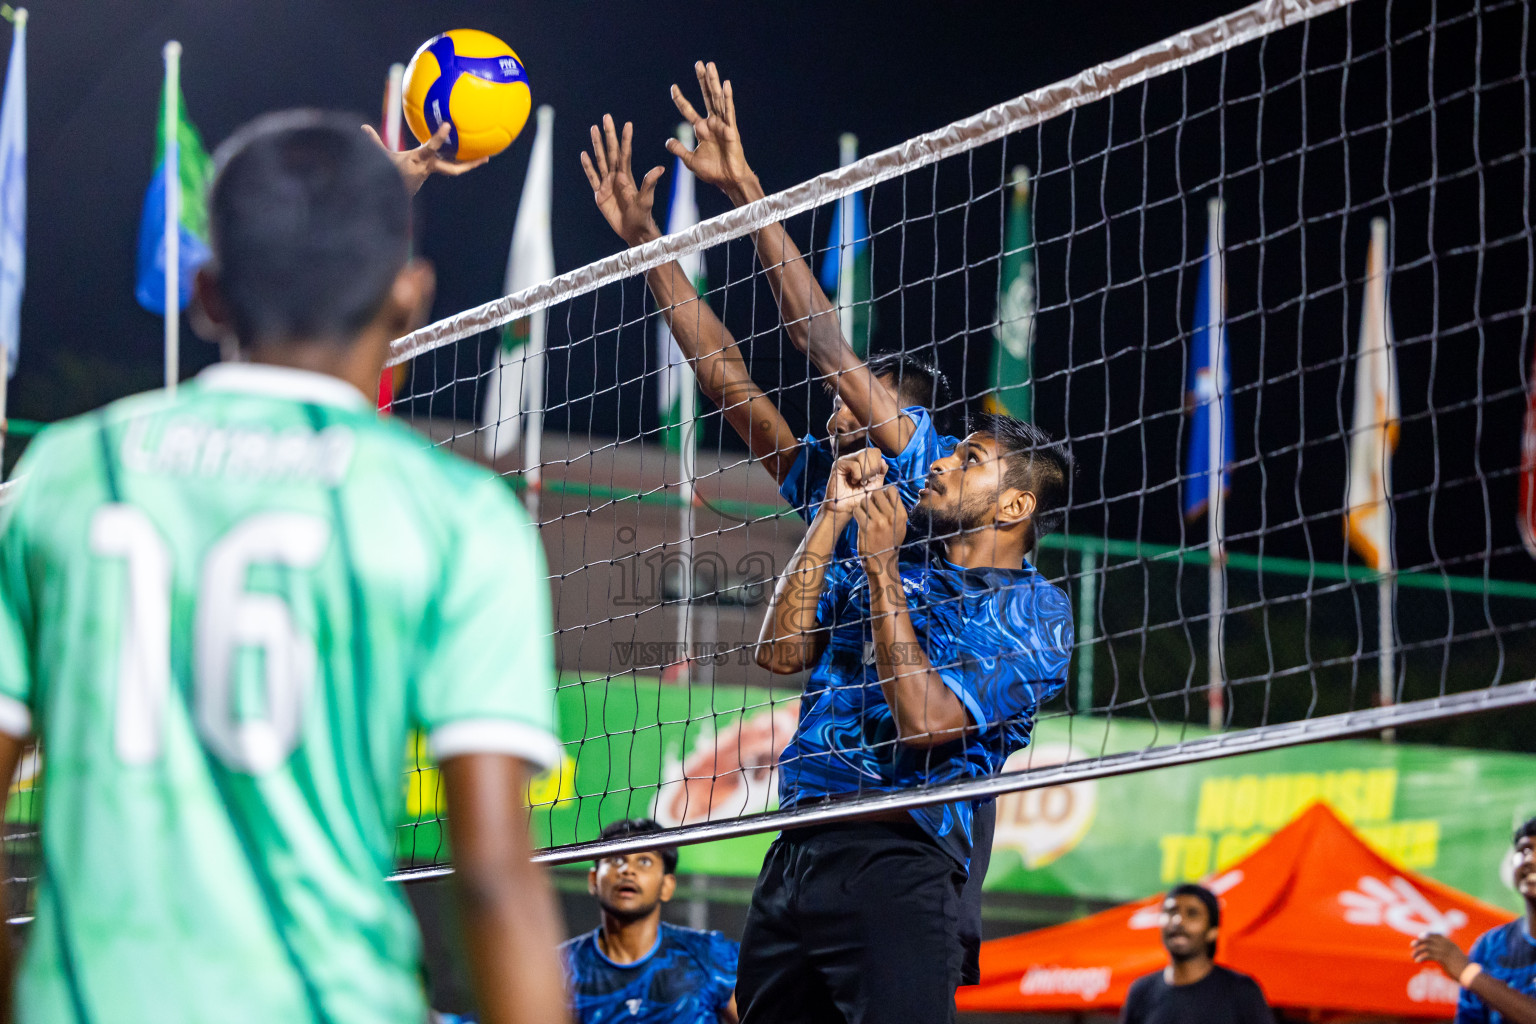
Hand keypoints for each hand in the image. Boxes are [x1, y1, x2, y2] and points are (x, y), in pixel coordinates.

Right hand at [363, 122, 488, 196]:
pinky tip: (461, 151)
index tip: (448, 126)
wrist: (389, 196)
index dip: (439, 138)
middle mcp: (427, 168)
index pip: (430, 148)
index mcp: (417, 161)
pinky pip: (444, 165)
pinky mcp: (429, 174)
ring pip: (452, 168)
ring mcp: (430, 173)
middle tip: (486, 157)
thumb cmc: (385, 175)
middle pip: (453, 168)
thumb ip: (374, 142)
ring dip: (468, 163)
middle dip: (470, 164)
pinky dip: (453, 159)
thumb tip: (362, 128)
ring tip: (484, 155)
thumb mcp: (379, 158)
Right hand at [580, 115, 663, 247]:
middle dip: (608, 134)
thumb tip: (660, 168)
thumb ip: (649, 183)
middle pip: (611, 151)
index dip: (626, 139)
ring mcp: (607, 184)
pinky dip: (588, 166)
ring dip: (596, 144)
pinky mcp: (600, 194)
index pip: (625, 153)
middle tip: (606, 117)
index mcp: (627, 176)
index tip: (627, 123)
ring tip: (593, 128)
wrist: (633, 230)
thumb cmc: (643, 215)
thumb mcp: (646, 198)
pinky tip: (584, 154)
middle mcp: (616, 176)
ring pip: (600, 160)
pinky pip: (592, 177)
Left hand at [668, 61, 758, 203]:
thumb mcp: (690, 161)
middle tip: (698, 64)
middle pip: (705, 97)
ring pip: (717, 99)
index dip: (680, 99)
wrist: (728, 180)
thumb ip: (679, 150)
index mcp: (701, 129)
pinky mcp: (731, 129)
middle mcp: (711, 123)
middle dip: (701, 81)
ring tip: (710, 65)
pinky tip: (725, 84)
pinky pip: (729, 111)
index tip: (673, 87)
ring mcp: (722, 124)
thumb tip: (668, 141)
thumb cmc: (712, 172)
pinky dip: (727, 98)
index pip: (688, 110)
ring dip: (713, 82)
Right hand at [824, 448, 886, 521]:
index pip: (875, 451)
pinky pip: (854, 465)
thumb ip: (881, 472)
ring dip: (866, 472)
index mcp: (862, 460)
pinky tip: (853, 482)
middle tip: (869, 480)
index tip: (874, 478)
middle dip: (873, 468)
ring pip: (862, 455)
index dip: (878, 464)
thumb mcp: (875, 485)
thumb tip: (883, 461)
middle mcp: (853, 457)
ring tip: (861, 482)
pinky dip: (857, 475)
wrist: (846, 508)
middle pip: (869, 451)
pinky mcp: (838, 465)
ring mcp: (845, 460)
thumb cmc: (859, 497)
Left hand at [852, 484, 907, 568]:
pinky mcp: (867, 528)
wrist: (882, 564)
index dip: (884, 492)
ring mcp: (879, 522)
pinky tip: (859, 520)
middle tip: (869, 506)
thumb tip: (888, 493)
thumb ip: (895, 511)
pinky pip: (858, 511)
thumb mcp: (899, 527)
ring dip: (862, 506)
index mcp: (901, 515)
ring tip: (864, 513)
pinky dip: (856, 513)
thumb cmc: (890, 544)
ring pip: (865, 501)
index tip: (880, 500)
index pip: (892, 490)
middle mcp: (891, 517)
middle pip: (877, 493)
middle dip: (871, 497)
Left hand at [1411, 933, 1470, 980]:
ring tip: (1413, 956)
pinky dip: (1421, 958)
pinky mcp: (1443, 959)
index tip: (1420, 936)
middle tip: (1412, 945)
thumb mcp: (1457, 959)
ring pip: (1427, 948)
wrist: (1471, 975)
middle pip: (1430, 940)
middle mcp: (1448, 946)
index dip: (1428, 935)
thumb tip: (1439, 957)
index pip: (1438, 935)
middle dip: (1419, 942)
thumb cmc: (1465, 970)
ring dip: (1418, 951)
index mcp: (1452, 945)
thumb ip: (1448, 955)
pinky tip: (1417, 961)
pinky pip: (1428, 956)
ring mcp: (1445, 952)